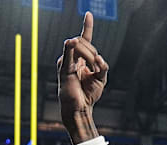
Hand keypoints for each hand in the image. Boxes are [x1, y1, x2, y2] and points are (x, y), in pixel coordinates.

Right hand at [57, 12, 108, 129]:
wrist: (81, 107)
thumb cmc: (89, 94)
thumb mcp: (101, 79)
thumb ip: (102, 67)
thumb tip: (98, 57)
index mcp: (82, 59)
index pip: (85, 39)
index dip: (87, 26)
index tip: (88, 14)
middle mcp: (73, 58)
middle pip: (85, 43)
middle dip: (94, 54)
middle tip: (96, 70)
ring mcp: (67, 62)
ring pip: (80, 48)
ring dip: (90, 58)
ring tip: (92, 71)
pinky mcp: (64, 69)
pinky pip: (68, 56)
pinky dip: (70, 49)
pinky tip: (71, 42)